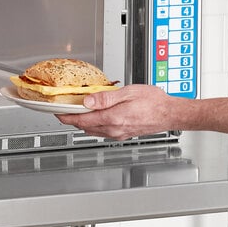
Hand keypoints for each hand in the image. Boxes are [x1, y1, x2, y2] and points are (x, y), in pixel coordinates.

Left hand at [56, 84, 180, 140]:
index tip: (57, 111)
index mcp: (113, 118)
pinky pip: (102, 132)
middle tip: (63, 110)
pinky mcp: (123, 134)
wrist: (170, 114)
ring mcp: (118, 133)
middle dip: (71, 119)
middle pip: (84, 126)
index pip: (81, 120)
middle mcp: (114, 129)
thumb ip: (105, 97)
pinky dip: (93, 125)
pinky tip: (93, 117)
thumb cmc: (154, 101)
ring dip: (81, 122)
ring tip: (75, 112)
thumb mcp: (128, 92)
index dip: (66, 116)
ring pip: (92, 130)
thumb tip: (87, 100)